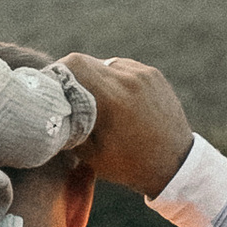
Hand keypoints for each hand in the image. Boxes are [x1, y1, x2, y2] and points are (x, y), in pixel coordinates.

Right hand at [61, 55, 193, 198]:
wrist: (176, 165)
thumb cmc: (130, 165)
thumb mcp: (91, 154)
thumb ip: (69, 127)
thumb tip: (49, 112)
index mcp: (112, 98)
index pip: (74, 65)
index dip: (56, 71)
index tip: (50, 86)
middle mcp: (129, 79)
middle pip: (86, 61)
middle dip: (72, 75)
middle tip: (67, 94)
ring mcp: (144, 74)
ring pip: (105, 63)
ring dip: (94, 77)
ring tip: (94, 99)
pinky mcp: (155, 75)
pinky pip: (124, 68)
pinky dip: (114, 79)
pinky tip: (115, 99)